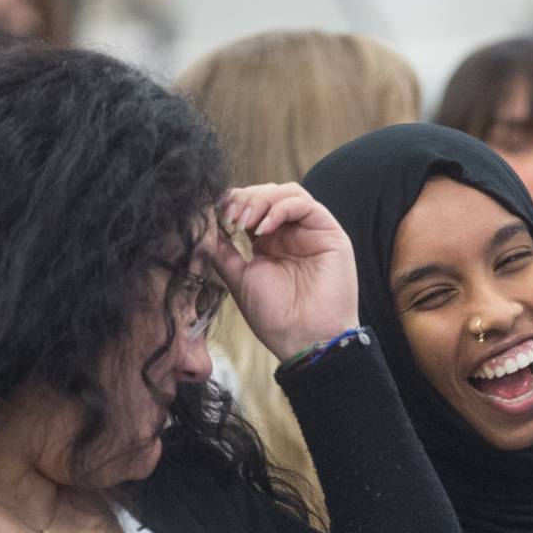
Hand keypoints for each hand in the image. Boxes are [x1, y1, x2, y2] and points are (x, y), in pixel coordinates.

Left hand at [204, 183, 359, 362]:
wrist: (303, 340)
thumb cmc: (275, 317)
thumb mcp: (238, 278)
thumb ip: (222, 251)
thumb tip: (202, 224)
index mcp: (270, 242)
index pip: (250, 205)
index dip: (232, 203)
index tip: (216, 217)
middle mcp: (291, 233)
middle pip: (267, 193)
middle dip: (244, 199)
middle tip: (230, 219)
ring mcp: (311, 232)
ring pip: (286, 192)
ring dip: (261, 200)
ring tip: (245, 222)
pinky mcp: (329, 233)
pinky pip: (304, 203)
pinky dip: (281, 208)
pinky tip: (265, 228)